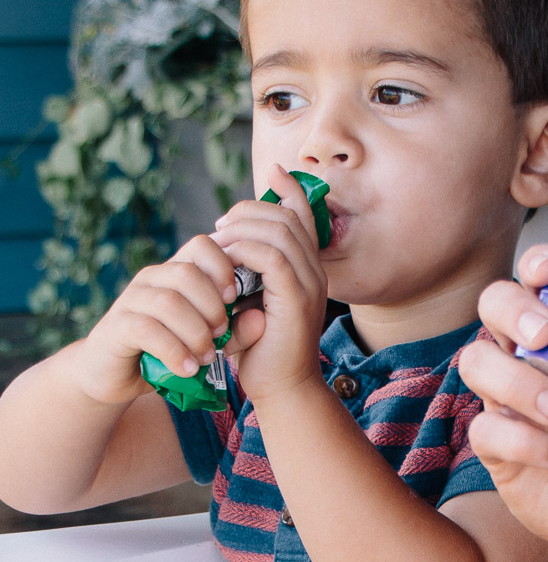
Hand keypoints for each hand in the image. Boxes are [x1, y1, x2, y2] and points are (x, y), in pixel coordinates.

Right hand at [81, 233, 236, 405]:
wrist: (115, 377)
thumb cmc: (169, 353)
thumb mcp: (207, 339)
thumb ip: (235, 330)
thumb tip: (260, 317)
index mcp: (175, 271)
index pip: (202, 245)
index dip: (223, 266)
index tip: (235, 297)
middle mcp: (151, 279)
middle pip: (187, 274)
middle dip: (212, 306)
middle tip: (222, 334)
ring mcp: (130, 300)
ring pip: (169, 302)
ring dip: (195, 332)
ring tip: (207, 357)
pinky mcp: (116, 327)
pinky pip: (148, 330)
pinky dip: (174, 351)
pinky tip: (188, 369)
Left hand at [211, 164, 328, 400]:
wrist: (281, 389)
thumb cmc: (262, 350)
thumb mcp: (253, 303)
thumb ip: (250, 274)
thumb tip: (224, 246)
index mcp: (308, 269)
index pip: (304, 215)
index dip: (288, 189)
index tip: (270, 172)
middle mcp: (316, 271)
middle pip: (288, 216)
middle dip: (250, 210)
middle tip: (220, 226)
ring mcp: (310, 284)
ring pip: (280, 231)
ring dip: (243, 229)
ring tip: (216, 241)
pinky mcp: (297, 299)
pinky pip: (273, 257)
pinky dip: (245, 251)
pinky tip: (225, 260)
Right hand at [458, 246, 547, 561]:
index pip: (539, 285)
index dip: (537, 267)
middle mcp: (529, 360)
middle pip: (493, 309)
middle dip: (513, 311)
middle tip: (546, 334)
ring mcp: (508, 403)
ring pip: (477, 363)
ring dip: (518, 382)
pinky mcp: (498, 451)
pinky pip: (486, 432)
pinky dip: (522, 441)